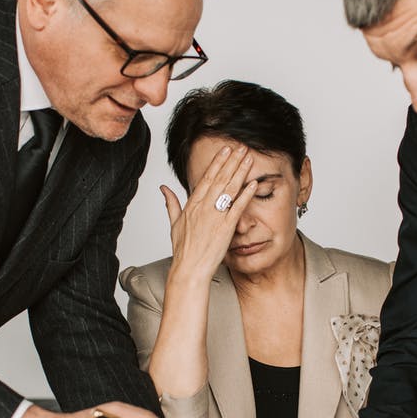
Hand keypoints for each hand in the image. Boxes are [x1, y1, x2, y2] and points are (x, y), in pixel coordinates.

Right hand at [162, 144, 258, 280]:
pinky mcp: (225, 228)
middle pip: (220, 179)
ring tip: (248, 158)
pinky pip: (237, 208)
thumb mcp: (174, 223)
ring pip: (229, 189)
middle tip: (241, 147)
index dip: (217, 163)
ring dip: (240, 172)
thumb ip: (171, 203)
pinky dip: (245, 195)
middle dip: (231, 161)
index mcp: (192, 205)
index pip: (206, 178)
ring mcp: (214, 217)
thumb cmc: (183, 250)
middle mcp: (203, 208)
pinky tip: (253, 183)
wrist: (189, 270)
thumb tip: (163, 188)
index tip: (225, 151)